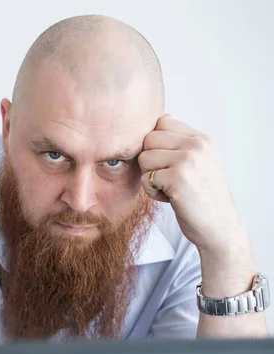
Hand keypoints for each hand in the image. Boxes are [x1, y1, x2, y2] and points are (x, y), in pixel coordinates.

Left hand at [138, 115, 245, 253]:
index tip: (169, 163)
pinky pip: (146, 178)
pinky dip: (152, 192)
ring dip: (150, 177)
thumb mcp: (199, 162)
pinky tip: (170, 198)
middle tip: (168, 178)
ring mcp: (188, 160)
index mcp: (201, 139)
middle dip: (150, 161)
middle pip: (148, 139)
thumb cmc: (202, 196)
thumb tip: (163, 117)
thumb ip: (181, 142)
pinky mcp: (177, 178)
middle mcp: (197, 145)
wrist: (219, 227)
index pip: (162, 122)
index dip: (156, 144)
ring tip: (170, 188)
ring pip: (144, 158)